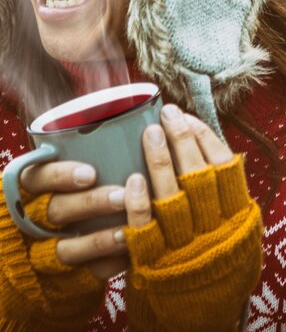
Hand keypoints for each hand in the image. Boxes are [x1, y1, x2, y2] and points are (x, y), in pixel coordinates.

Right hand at [0, 162, 114, 325]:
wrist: (38, 253)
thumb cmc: (70, 190)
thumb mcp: (67, 171)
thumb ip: (90, 149)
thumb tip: (143, 121)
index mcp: (32, 189)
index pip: (37, 178)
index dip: (61, 175)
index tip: (90, 173)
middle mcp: (34, 218)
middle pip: (56, 211)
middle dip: (90, 204)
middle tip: (122, 195)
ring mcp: (44, 249)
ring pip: (65, 248)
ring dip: (98, 240)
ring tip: (128, 230)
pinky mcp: (62, 274)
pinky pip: (81, 273)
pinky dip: (104, 266)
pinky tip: (127, 257)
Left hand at [121, 103, 262, 331]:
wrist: (206, 319)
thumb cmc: (224, 265)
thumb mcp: (242, 230)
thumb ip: (233, 195)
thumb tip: (217, 149)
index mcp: (240, 216)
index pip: (225, 166)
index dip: (207, 138)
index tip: (190, 116)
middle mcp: (215, 229)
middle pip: (199, 174)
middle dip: (183, 139)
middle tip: (167, 113)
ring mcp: (185, 247)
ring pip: (172, 195)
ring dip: (160, 161)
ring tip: (149, 132)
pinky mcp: (156, 265)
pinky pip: (145, 229)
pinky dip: (139, 203)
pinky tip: (132, 177)